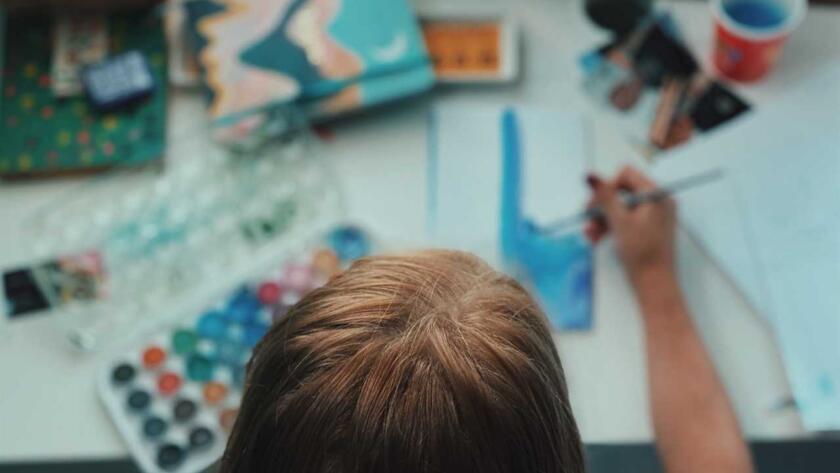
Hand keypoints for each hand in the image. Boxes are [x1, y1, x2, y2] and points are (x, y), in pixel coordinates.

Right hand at [584, 166, 676, 284]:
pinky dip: (610, 227)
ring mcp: (652, 215)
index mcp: (656, 195)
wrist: (655, 284)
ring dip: (602, 219)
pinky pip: (625, 219)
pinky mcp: (647, 228)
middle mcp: (657, 201)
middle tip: (588, 221)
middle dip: (601, 207)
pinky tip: (596, 238)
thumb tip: (590, 175)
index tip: (594, 206)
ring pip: (620, 207)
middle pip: (621, 192)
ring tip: (590, 235)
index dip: (607, 188)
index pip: (626, 175)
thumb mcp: (620, 222)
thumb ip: (605, 196)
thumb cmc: (642, 253)